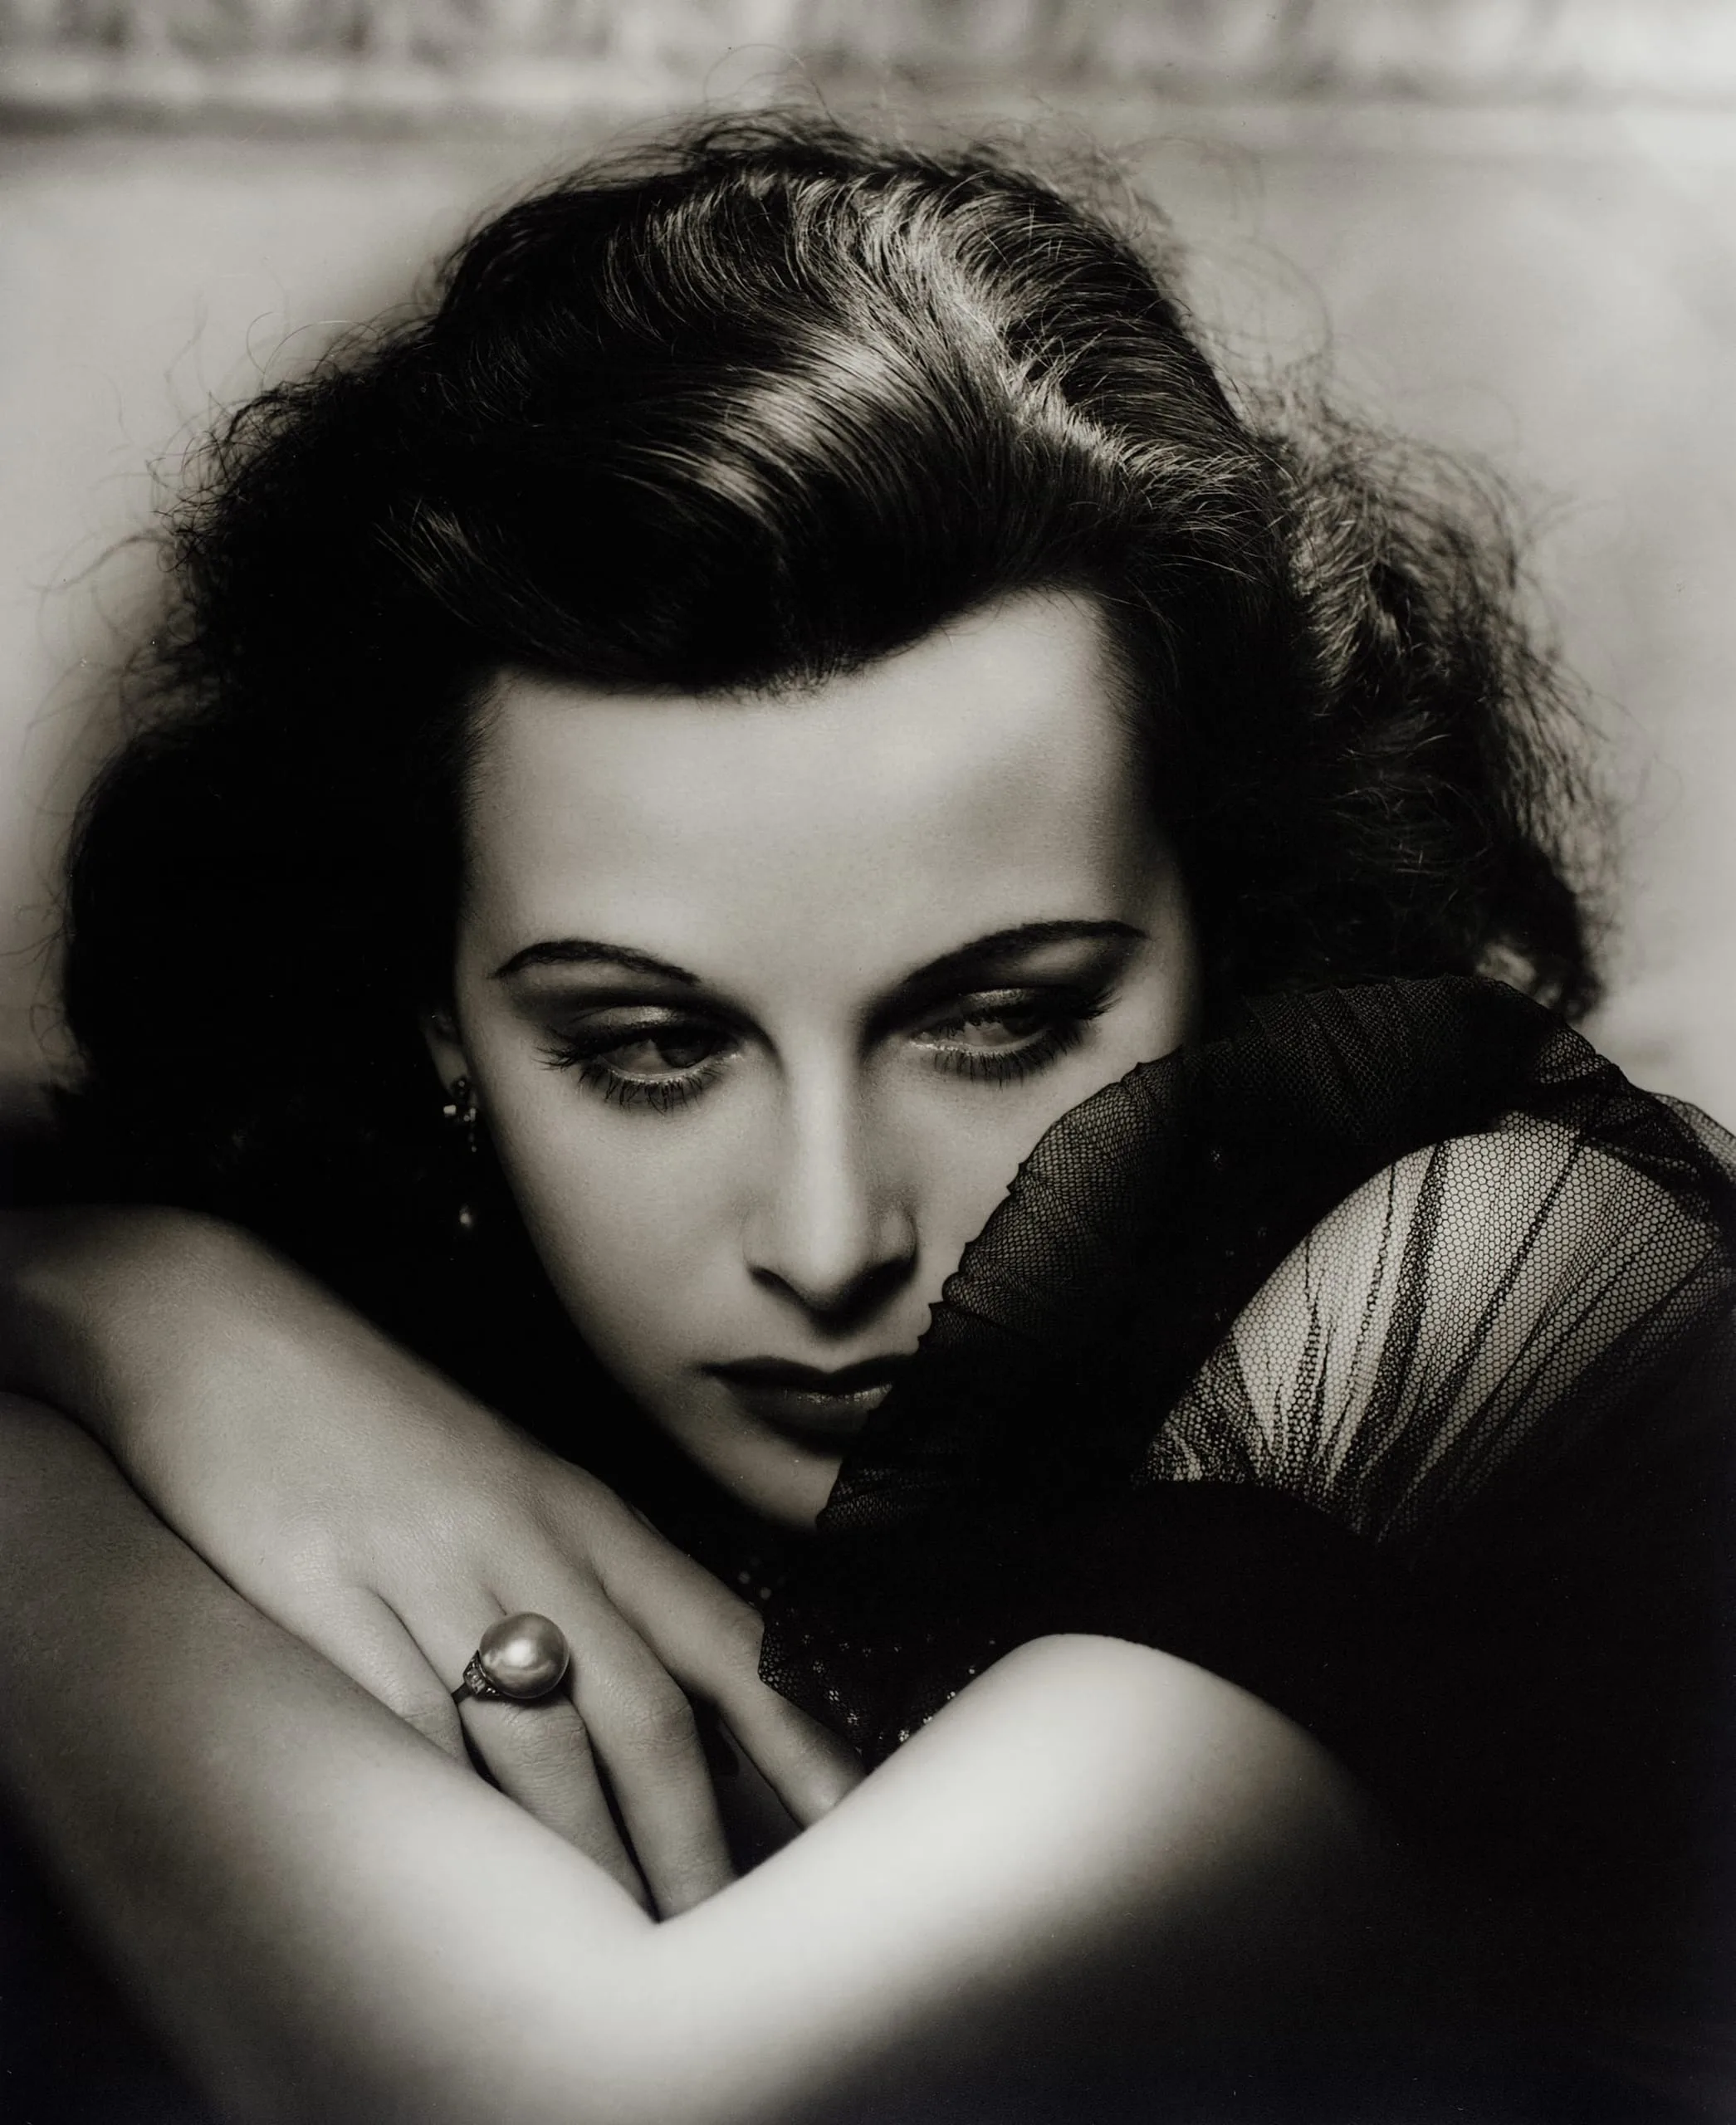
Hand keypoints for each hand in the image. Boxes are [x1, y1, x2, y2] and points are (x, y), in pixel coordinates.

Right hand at [0, 1207, 860, 1913]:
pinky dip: (457, 1813)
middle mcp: (528, 1545)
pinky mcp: (325, 1603)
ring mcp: (428, 1574)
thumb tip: (668, 1692)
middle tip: (727, 1927)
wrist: (218, 1330)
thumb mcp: (508, 1480)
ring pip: (537, 1744)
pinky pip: (410, 1732)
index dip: (795, 1733)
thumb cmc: (372, 1415)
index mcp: (584, 1511)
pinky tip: (481, 1874)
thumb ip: (585, 1578)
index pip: (725, 1637)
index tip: (844, 1815)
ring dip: (587, 1854)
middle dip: (696, 1836)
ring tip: (622, 1936)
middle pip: (645, 1713)